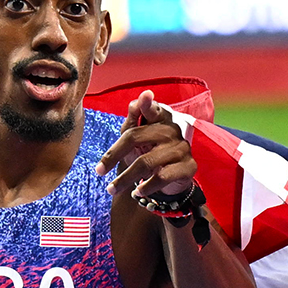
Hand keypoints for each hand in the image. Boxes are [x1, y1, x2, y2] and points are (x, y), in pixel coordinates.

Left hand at [97, 91, 198, 205]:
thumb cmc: (149, 153)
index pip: (152, 109)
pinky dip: (146, 187)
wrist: (171, 180)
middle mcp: (172, 130)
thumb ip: (132, 121)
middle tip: (99, 171)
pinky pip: (162, 177)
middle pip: (135, 137)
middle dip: (114, 156)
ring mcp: (181, 148)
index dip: (147, 104)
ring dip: (125, 178)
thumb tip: (135, 102)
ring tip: (112, 189)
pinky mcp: (188, 166)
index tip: (145, 95)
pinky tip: (137, 192)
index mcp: (160, 118)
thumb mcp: (136, 139)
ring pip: (146, 162)